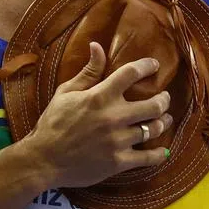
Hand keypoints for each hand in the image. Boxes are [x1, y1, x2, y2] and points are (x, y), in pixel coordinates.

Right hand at [20, 41, 172, 189]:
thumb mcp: (66, 93)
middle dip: (163, 99)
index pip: (131, 74)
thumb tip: (97, 46)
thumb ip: (87, 72)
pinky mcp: (118, 162)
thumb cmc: (52, 123)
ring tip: (164, 119)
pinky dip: (159, 154)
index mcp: (99, 96)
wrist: (43, 160)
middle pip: (153, 104)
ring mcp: (118, 141)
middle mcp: (113, 117)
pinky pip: (148, 158)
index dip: (147, 66)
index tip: (154, 65)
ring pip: (153, 129)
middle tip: (164, 98)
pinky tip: (163, 150)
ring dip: (163, 122)